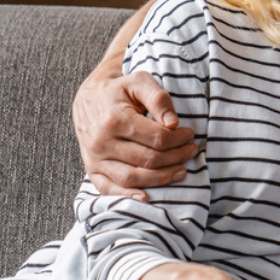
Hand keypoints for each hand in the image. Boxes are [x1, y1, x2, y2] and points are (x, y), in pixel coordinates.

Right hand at [73, 67, 195, 200]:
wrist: (88, 98)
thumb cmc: (119, 89)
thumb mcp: (140, 82)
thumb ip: (159, 99)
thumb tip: (173, 123)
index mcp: (114, 119)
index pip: (157, 138)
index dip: (179, 139)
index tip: (190, 134)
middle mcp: (101, 142)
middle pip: (149, 159)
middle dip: (177, 157)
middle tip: (191, 151)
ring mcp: (94, 158)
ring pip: (133, 177)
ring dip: (162, 178)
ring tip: (182, 171)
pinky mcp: (91, 168)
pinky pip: (108, 188)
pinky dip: (127, 195)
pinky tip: (147, 197)